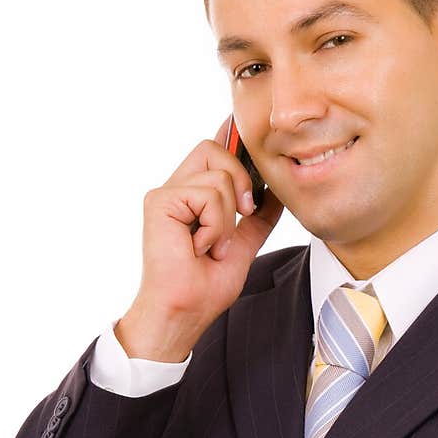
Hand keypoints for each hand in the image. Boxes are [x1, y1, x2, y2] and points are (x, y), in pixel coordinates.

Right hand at [116, 115, 284, 361]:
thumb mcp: (243, 246)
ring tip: (211, 247)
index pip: (212, 153)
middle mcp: (177, 190)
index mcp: (192, 197)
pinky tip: (200, 247)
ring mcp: (166, 194)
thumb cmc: (204, 288)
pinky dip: (215, 225)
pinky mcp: (160, 201)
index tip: (242, 125)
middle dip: (240, 179)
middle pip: (214, 149)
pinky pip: (208, 194)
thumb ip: (257, 219)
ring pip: (218, 176)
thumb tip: (277, 194)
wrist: (185, 311)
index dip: (229, 137)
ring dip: (227, 219)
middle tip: (244, 213)